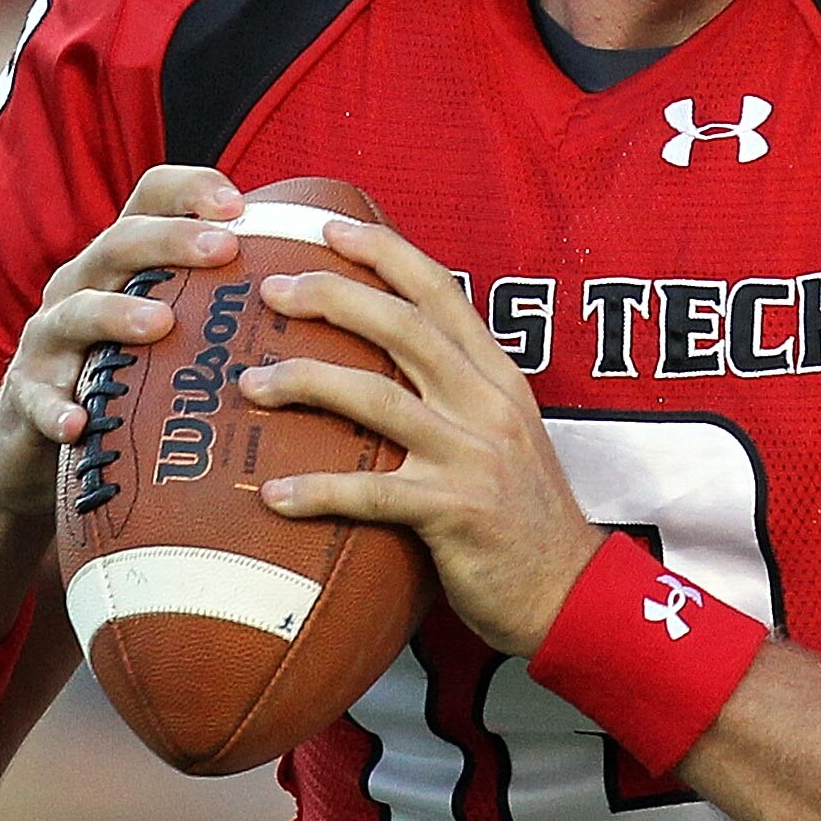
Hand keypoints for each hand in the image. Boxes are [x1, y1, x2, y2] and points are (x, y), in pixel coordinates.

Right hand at [0, 165, 248, 524]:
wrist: (32, 443)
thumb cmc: (125, 378)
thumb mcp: (170, 331)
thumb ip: (225, 305)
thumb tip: (328, 291)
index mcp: (121, 261)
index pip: (148, 199)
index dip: (190, 190)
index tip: (240, 203)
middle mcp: (81, 285)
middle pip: (119, 243)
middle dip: (171, 239)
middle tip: (225, 247)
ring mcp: (49, 339)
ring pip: (77, 312)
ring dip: (116, 313)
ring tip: (161, 324)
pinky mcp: (25, 396)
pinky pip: (37, 399)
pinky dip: (56, 409)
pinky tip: (78, 423)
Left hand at [240, 219, 599, 655]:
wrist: (570, 592)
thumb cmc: (523, 516)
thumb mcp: (503, 434)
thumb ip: (456, 393)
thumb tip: (383, 363)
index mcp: (498, 377)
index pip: (440, 291)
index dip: (383, 252)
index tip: (329, 228)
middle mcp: (487, 404)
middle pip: (401, 326)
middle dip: (332, 296)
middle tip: (272, 289)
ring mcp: (471, 455)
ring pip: (376, 397)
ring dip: (305, 382)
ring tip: (250, 384)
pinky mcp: (453, 511)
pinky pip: (370, 492)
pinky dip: (316, 491)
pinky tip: (272, 497)